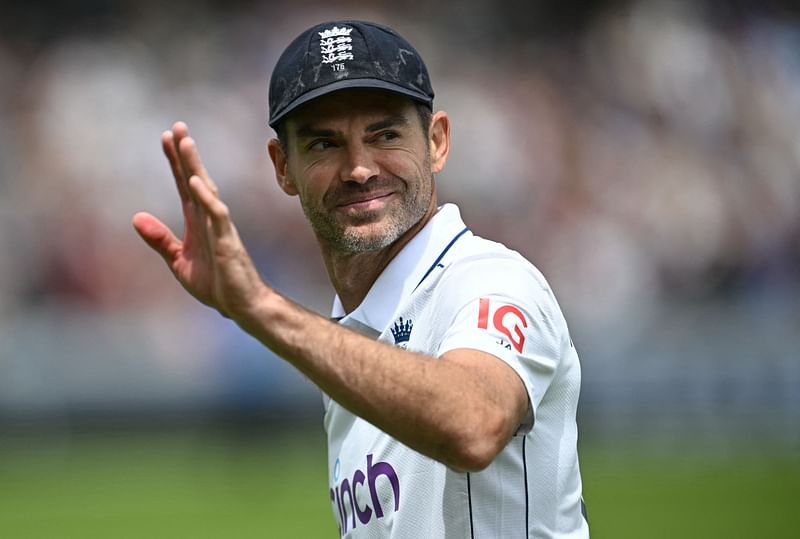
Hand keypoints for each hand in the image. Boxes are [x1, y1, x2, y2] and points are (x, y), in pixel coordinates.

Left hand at [132, 122, 266, 319]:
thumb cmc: (217, 284)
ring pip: (207, 190)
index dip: (174, 162)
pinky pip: (217, 214)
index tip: (166, 138)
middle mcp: (209, 218)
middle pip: (195, 179)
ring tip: (186, 142)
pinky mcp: (227, 240)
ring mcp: (220, 227)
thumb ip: (160, 240)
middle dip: (185, 153)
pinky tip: (195, 181)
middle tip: (177, 126)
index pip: (183, 185)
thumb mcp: (178, 262)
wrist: (241, 306)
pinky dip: (206, 197)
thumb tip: (136, 217)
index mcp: (197, 222)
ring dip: (195, 166)